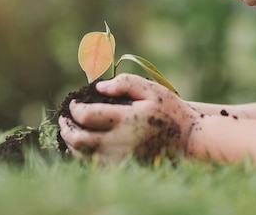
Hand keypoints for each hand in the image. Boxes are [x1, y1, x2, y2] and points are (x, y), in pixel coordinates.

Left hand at [58, 73, 198, 162]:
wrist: (192, 142)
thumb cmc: (171, 112)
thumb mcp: (152, 90)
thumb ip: (125, 84)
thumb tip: (99, 86)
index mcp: (126, 120)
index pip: (86, 116)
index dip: (74, 109)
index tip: (73, 104)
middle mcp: (120, 142)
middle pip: (79, 140)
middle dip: (65, 128)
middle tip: (63, 119)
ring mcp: (121, 160)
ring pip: (83, 157)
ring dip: (70, 144)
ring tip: (69, 132)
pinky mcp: (124, 170)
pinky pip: (94, 167)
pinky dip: (83, 157)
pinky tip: (82, 147)